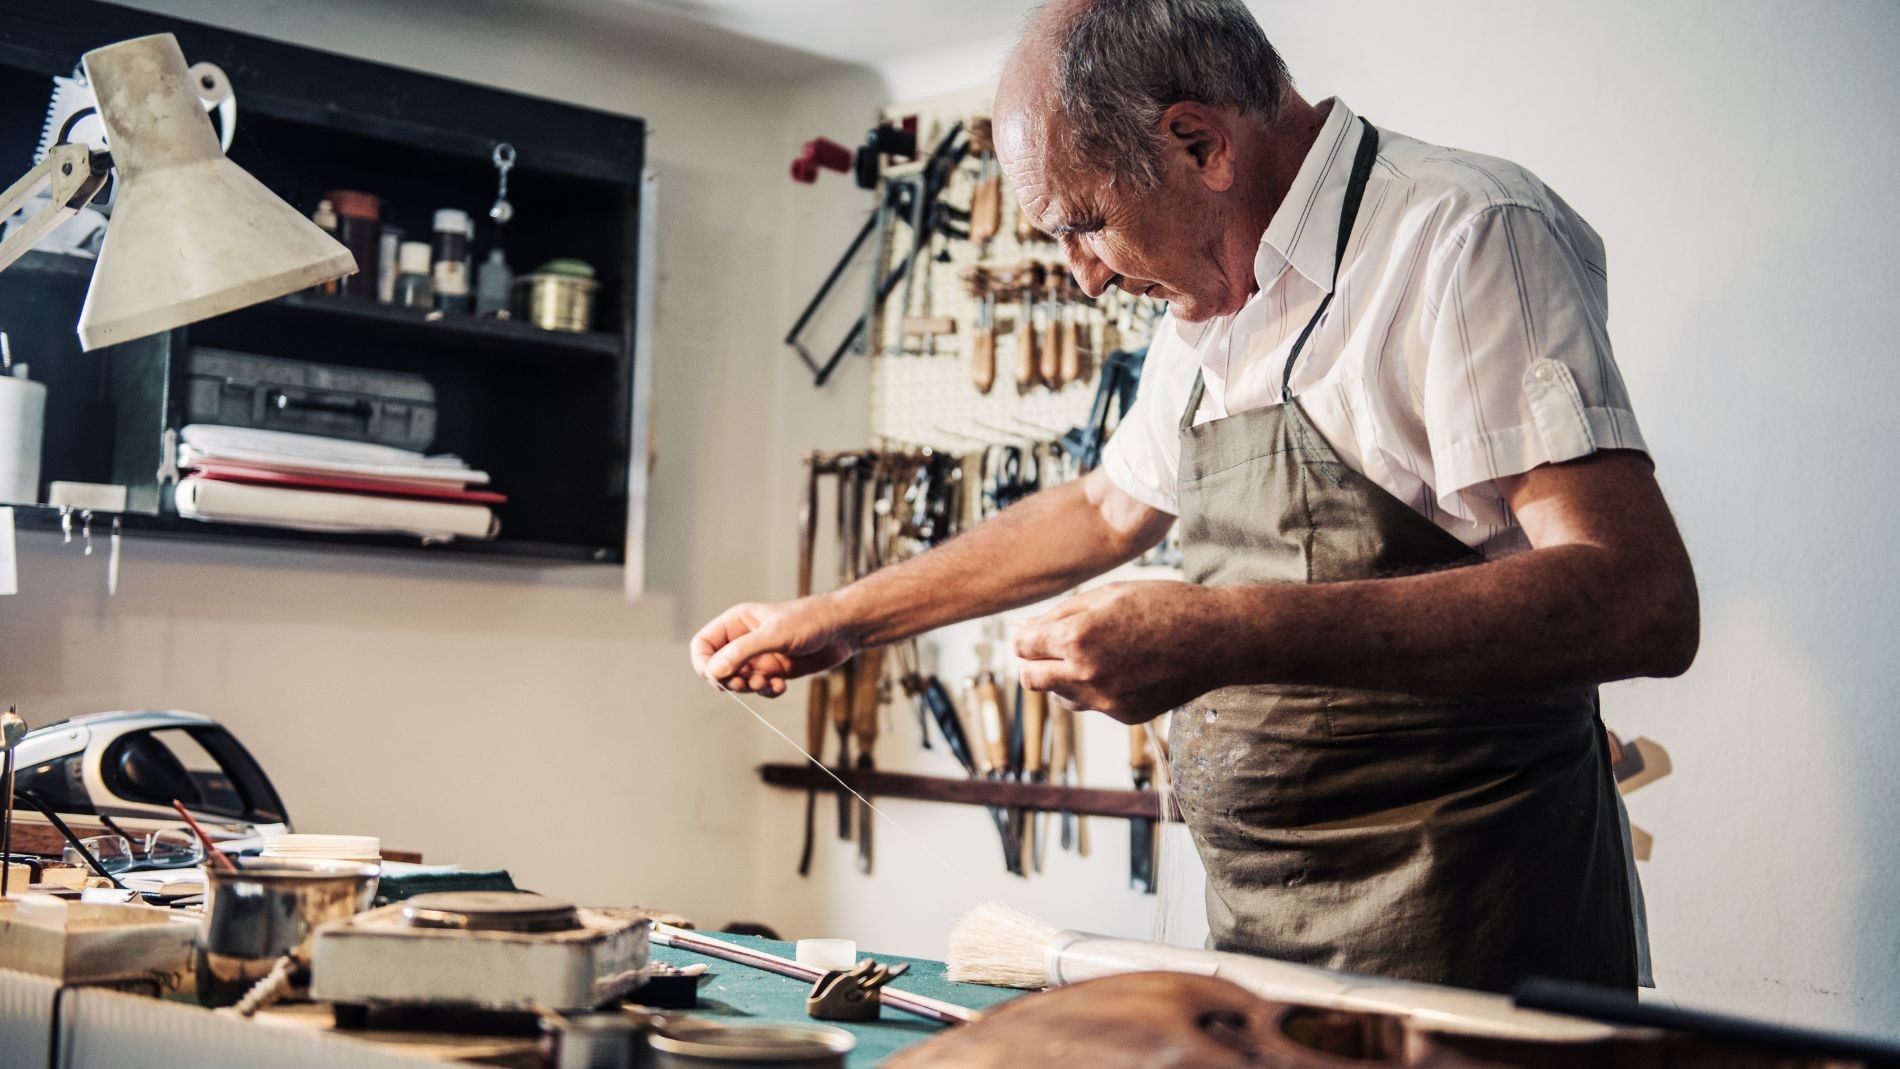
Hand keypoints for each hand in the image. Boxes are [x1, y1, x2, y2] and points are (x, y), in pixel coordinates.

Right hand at [691, 596, 856, 695]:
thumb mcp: (774, 634)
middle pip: (717, 668)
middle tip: (746, 683)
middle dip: (730, 680)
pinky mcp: (775, 671)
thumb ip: (743, 652)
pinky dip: (767, 692)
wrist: (843, 630)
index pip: (703, 645)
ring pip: (738, 682)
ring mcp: (759, 657)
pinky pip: (759, 689)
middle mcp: (744, 641)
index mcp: (736, 623)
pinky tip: (782, 686)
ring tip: (768, 683)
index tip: (718, 677)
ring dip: (749, 688)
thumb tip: (715, 671)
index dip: (704, 664)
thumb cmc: (810, 621)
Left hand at [1014, 581, 1232, 723]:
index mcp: (1078, 638)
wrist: (1216, 639)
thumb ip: (1064, 612)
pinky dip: (1095, 689)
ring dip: (1062, 678)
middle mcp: (1086, 675)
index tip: (1032, 633)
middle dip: (1032, 662)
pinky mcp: (1124, 715)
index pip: (1022, 647)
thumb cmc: (1165, 605)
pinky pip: (1092, 705)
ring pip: (1059, 696)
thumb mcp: (1110, 594)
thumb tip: (1030, 628)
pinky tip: (1121, 668)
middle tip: (1046, 650)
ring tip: (1093, 656)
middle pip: (1029, 679)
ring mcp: (1106, 701)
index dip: (1023, 637)